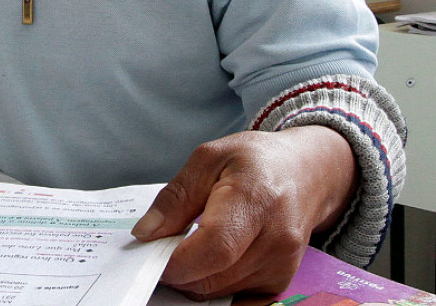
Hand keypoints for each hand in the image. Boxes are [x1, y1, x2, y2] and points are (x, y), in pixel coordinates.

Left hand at [131, 125, 356, 298]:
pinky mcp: (279, 282)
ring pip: (218, 292)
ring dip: (191, 277)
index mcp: (256, 199)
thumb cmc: (255, 161)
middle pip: (213, 276)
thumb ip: (175, 198)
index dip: (176, 259)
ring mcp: (282, 266)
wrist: (306, 173)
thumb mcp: (207, 159)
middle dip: (175, 270)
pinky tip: (204, 259)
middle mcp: (276, 240)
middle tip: (158, 247)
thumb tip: (145, 233)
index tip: (148, 252)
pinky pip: (231, 296)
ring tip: (182, 247)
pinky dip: (209, 283)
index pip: (215, 248)